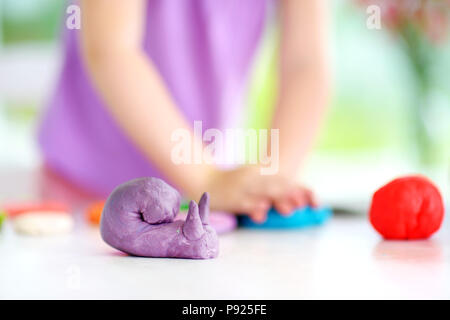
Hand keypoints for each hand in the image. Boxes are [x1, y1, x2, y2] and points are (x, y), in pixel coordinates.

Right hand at [201, 166, 316, 222]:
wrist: (203, 179)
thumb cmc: (231, 181)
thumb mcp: (251, 178)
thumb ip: (269, 186)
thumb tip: (290, 200)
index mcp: (258, 171)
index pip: (282, 179)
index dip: (298, 188)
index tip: (313, 198)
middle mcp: (252, 178)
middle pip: (276, 186)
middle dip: (291, 194)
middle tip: (304, 203)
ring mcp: (242, 188)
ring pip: (262, 193)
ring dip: (276, 200)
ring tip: (290, 208)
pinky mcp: (232, 199)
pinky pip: (244, 203)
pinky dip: (253, 206)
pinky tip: (262, 210)